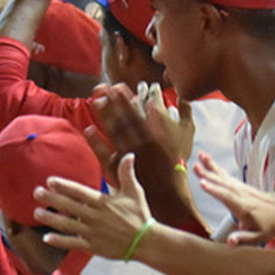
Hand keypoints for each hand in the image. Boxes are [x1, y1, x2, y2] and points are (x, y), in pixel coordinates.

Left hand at [33, 153, 151, 258]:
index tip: (49, 180)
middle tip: (36, 192)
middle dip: (51, 199)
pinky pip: (73, 243)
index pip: (79, 192)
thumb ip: (127, 173)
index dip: (64, 186)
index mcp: (103, 202)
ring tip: (37, 212)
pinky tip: (47, 238)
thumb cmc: (140, 215)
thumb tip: (129, 155)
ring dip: (51, 218)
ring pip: (67, 225)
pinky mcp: (93, 246)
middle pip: (69, 206)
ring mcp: (92, 232)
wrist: (146, 242)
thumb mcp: (134, 192)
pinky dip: (59, 241)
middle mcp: (95, 216)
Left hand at [90, 83, 197, 226]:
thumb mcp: (187, 132)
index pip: (137, 109)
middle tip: (100, 87)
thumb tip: (182, 96)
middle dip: (111, 100)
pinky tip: (88, 129)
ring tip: (95, 100)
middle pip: (123, 117)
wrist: (170, 189)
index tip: (116, 86)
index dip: (125, 97)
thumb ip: (184, 112)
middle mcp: (142, 140)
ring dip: (104, 115)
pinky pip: (106, 153)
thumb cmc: (177, 159)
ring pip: (114, 131)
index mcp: (156, 131)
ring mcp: (130, 153)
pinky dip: (96, 142)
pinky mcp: (120, 167)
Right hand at [195, 151, 274, 244]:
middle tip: (195, 167)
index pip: (227, 197)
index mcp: (244, 207)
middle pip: (223, 183)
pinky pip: (225, 175)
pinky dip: (216, 167)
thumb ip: (243, 239)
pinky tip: (207, 161)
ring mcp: (240, 188)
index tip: (203, 183)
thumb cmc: (270, 224)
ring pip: (223, 176)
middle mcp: (241, 194)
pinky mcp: (239, 185)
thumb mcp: (259, 236)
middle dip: (208, 175)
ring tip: (200, 156)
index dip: (215, 190)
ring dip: (211, 166)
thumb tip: (229, 242)